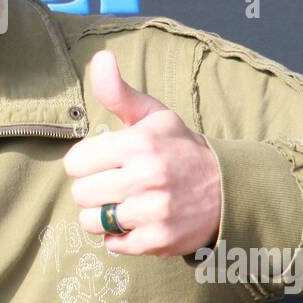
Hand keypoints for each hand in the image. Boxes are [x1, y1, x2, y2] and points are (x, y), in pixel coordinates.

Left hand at [63, 50, 221, 256]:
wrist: (227, 188)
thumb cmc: (179, 148)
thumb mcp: (153, 115)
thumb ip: (118, 92)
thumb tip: (100, 58)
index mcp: (139, 143)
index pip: (75, 162)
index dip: (86, 163)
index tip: (104, 162)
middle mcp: (146, 178)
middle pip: (81, 193)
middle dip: (92, 189)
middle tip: (114, 184)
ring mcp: (153, 212)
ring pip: (92, 221)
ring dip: (102, 215)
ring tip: (123, 204)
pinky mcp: (159, 241)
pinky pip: (113, 244)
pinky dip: (120, 236)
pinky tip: (138, 221)